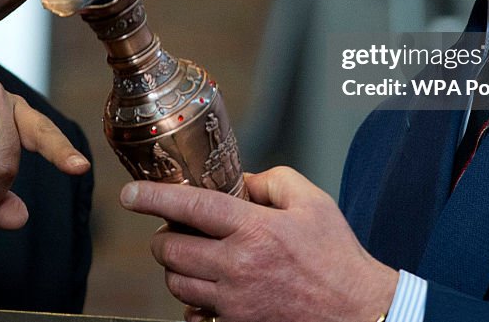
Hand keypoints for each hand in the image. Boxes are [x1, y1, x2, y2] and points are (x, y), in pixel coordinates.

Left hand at [120, 166, 399, 321]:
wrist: (359, 313)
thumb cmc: (337, 257)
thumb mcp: (313, 202)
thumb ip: (272, 180)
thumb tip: (240, 183)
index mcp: (255, 229)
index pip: (190, 207)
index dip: (153, 198)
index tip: (129, 194)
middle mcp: (238, 267)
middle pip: (170, 250)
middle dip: (164, 236)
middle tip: (178, 230)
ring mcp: (234, 303)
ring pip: (176, 283)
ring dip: (177, 268)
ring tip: (197, 257)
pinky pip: (193, 313)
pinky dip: (193, 300)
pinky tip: (210, 289)